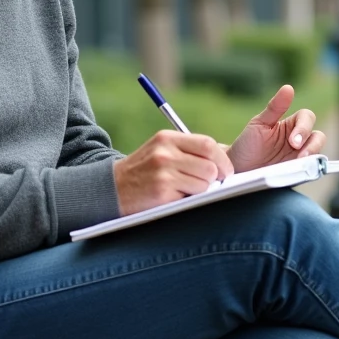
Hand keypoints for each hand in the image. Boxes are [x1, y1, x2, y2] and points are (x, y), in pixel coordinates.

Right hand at [114, 131, 233, 215]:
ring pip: (204, 183)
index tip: (225, 170)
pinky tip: (175, 198)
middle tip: (210, 184)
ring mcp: (163, 173)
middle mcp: (164, 153)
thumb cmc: (144, 171)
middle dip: (215, 177)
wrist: (111, 189)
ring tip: (186, 190)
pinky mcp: (161, 193)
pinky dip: (189, 200)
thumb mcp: (162, 151)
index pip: (207, 144)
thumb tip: (227, 155)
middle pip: (210, 165)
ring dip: (201, 190)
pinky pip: (191, 197)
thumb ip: (190, 150)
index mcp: (166, 138)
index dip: (222, 159)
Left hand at [227, 85, 325, 172]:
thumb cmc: (248, 144)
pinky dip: (308, 171)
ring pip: (317, 155)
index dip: (304, 127)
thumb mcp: (259, 123)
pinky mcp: (298, 174)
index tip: (293, 140)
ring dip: (312, 159)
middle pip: (318, 137)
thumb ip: (275, 107)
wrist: (237, 169)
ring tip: (300, 164)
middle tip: (299, 153)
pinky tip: (300, 172)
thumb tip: (288, 88)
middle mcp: (299, 140)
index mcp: (291, 125)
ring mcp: (299, 158)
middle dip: (312, 145)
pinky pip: (309, 172)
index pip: (307, 118)